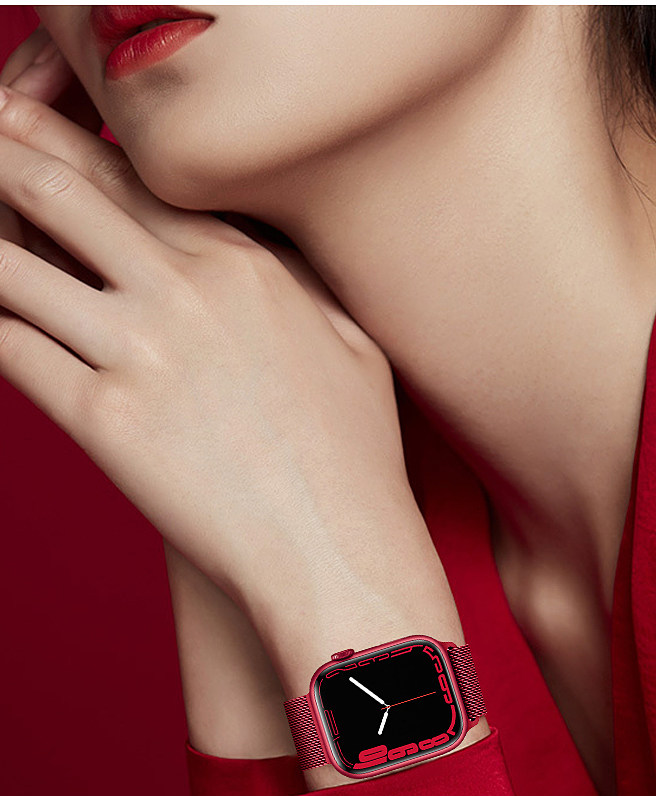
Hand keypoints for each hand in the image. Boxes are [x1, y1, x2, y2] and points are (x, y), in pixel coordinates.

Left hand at [0, 84, 413, 632]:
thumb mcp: (353, 345)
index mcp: (246, 265)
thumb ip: (301, 285)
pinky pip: (11, 351)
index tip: (29, 121)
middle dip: (3, 154)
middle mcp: (187, 290)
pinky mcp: (104, 419)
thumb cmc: (355, 458)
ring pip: (15, 266)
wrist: (339, 549)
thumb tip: (270, 256)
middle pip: (63, 194)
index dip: (70, 141)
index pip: (136, 176)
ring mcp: (141, 351)